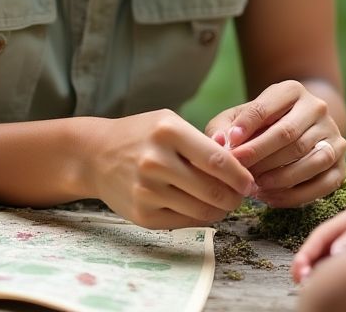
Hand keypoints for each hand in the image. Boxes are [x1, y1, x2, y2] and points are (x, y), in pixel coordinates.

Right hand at [89, 110, 255, 228]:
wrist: (96, 155)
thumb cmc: (141, 135)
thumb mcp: (169, 124)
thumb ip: (201, 143)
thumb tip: (238, 168)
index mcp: (167, 131)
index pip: (216, 159)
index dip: (239, 175)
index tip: (249, 181)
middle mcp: (156, 161)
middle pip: (212, 189)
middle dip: (234, 196)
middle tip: (241, 196)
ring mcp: (148, 190)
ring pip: (201, 210)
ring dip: (220, 210)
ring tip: (224, 202)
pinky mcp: (143, 214)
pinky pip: (184, 222)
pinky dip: (199, 218)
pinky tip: (201, 208)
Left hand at [206, 80, 345, 206]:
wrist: (299, 129)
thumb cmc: (260, 126)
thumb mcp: (240, 118)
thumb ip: (225, 127)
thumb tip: (219, 142)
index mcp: (292, 90)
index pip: (267, 107)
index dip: (247, 126)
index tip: (230, 144)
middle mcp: (318, 109)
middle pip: (288, 134)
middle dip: (259, 155)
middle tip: (238, 171)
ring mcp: (334, 136)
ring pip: (309, 159)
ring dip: (278, 177)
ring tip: (253, 186)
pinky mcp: (341, 165)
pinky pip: (321, 185)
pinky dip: (294, 195)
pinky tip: (270, 198)